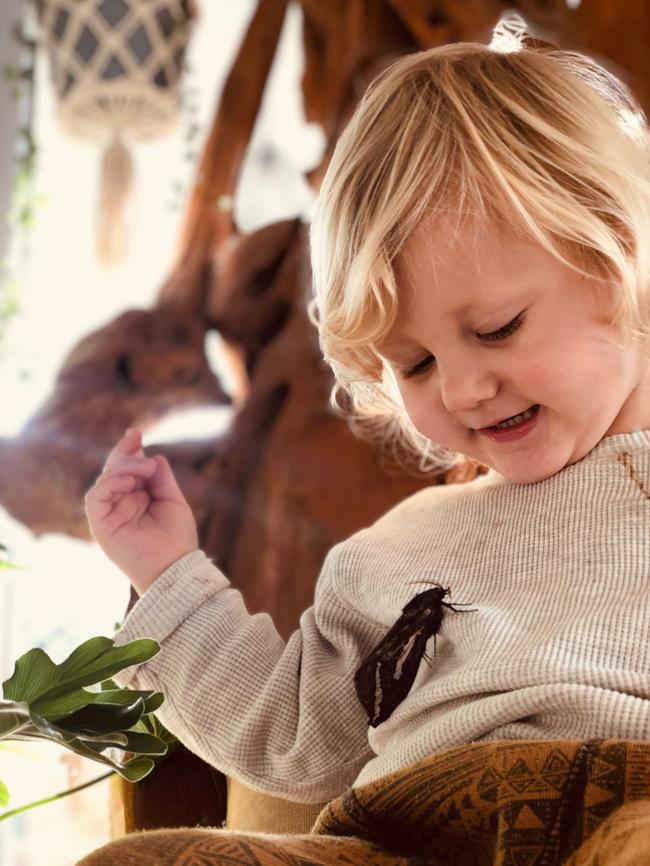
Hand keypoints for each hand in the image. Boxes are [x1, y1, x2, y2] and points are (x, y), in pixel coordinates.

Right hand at [85, 429, 198, 594]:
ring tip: (145, 467)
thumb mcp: (172, 500)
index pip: (126, 471)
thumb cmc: (177, 539)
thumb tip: (153, 456)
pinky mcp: (101, 526)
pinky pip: (96, 497)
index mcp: (135, 500)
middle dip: (124, 452)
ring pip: (104, 481)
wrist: (175, 567)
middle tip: (136, 437)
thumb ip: (160, 478)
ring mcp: (109, 516)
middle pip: (113, 472)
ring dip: (123, 468)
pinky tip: (130, 481)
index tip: (136, 434)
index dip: (128, 452)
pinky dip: (111, 483)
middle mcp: (120, 506)